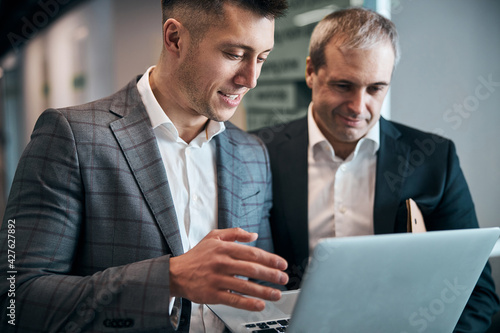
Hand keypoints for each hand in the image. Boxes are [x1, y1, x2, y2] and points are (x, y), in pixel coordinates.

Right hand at [169, 228, 287, 310]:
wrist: (175, 273)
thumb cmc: (196, 256)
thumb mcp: (213, 237)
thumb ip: (234, 233)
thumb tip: (253, 235)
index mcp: (224, 248)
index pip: (252, 253)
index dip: (270, 259)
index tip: (282, 264)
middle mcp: (222, 263)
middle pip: (252, 269)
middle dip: (271, 275)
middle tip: (284, 279)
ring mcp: (217, 279)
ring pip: (245, 286)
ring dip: (264, 291)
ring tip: (277, 294)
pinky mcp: (212, 294)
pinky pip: (234, 300)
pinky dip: (248, 303)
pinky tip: (260, 304)